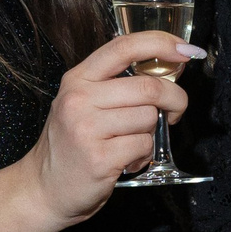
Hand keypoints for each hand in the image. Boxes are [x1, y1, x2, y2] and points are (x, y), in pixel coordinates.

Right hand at [1, 31, 196, 228]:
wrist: (44, 189)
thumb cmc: (72, 146)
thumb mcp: (83, 104)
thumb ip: (116, 86)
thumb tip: (169, 70)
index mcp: (78, 79)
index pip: (123, 47)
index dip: (160, 43)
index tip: (186, 50)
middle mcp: (79, 99)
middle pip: (148, 87)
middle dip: (174, 99)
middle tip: (175, 111)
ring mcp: (87, 128)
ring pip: (149, 117)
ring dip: (151, 133)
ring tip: (130, 143)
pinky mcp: (99, 158)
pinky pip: (144, 146)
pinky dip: (144, 155)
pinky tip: (126, 160)